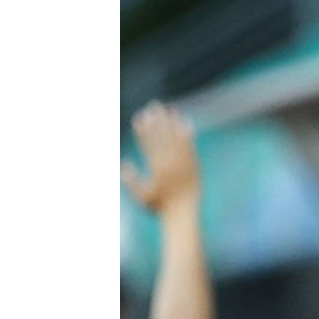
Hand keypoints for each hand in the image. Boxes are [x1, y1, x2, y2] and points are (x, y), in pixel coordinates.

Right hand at [120, 101, 201, 215]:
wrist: (183, 214)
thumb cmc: (159, 207)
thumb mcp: (141, 196)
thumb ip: (131, 180)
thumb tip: (124, 163)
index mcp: (157, 169)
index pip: (148, 144)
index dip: (143, 130)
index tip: (139, 117)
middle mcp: (171, 164)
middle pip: (163, 136)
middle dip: (157, 120)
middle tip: (153, 105)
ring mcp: (184, 163)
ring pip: (177, 137)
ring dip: (173, 121)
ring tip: (169, 108)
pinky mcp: (194, 164)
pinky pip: (190, 145)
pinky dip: (187, 132)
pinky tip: (184, 121)